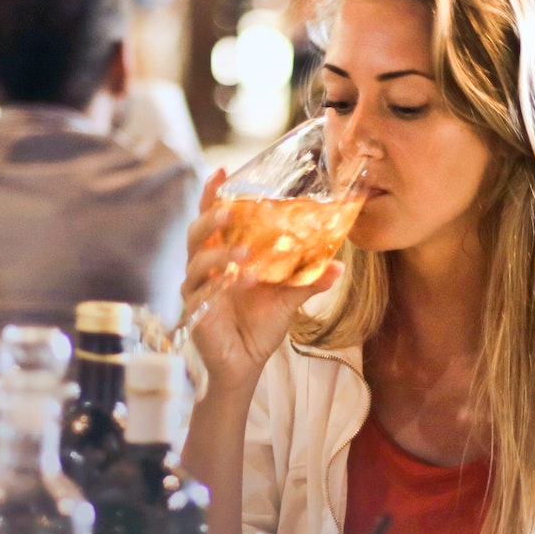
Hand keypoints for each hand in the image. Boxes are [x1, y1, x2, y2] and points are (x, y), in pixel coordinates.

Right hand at [183, 169, 341, 388]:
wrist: (246, 362)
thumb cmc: (261, 323)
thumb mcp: (289, 298)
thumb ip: (309, 280)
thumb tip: (338, 266)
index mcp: (224, 254)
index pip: (213, 218)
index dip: (213, 194)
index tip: (222, 171)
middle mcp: (205, 266)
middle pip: (197, 232)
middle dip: (210, 217)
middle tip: (229, 210)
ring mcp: (196, 288)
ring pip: (197, 261)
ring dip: (220, 254)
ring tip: (244, 256)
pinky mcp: (196, 311)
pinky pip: (202, 293)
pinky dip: (221, 286)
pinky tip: (241, 282)